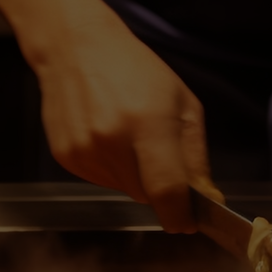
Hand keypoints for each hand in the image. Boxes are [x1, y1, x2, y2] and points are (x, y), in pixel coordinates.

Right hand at [31, 23, 211, 232]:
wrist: (75, 48)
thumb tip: (205, 201)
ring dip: (134, 175)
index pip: (167, 191)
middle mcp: (112, 141)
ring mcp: (84, 150)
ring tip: (127, 135)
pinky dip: (110, 167)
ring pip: (124, 189)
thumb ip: (195, 156)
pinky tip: (106, 135)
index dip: (180, 215)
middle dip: (160, 186)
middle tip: (157, 153)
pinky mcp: (66, 156)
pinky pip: (100, 179)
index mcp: (148, 124)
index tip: (188, 223)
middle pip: (147, 194)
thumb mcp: (182, 103)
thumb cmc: (135, 70)